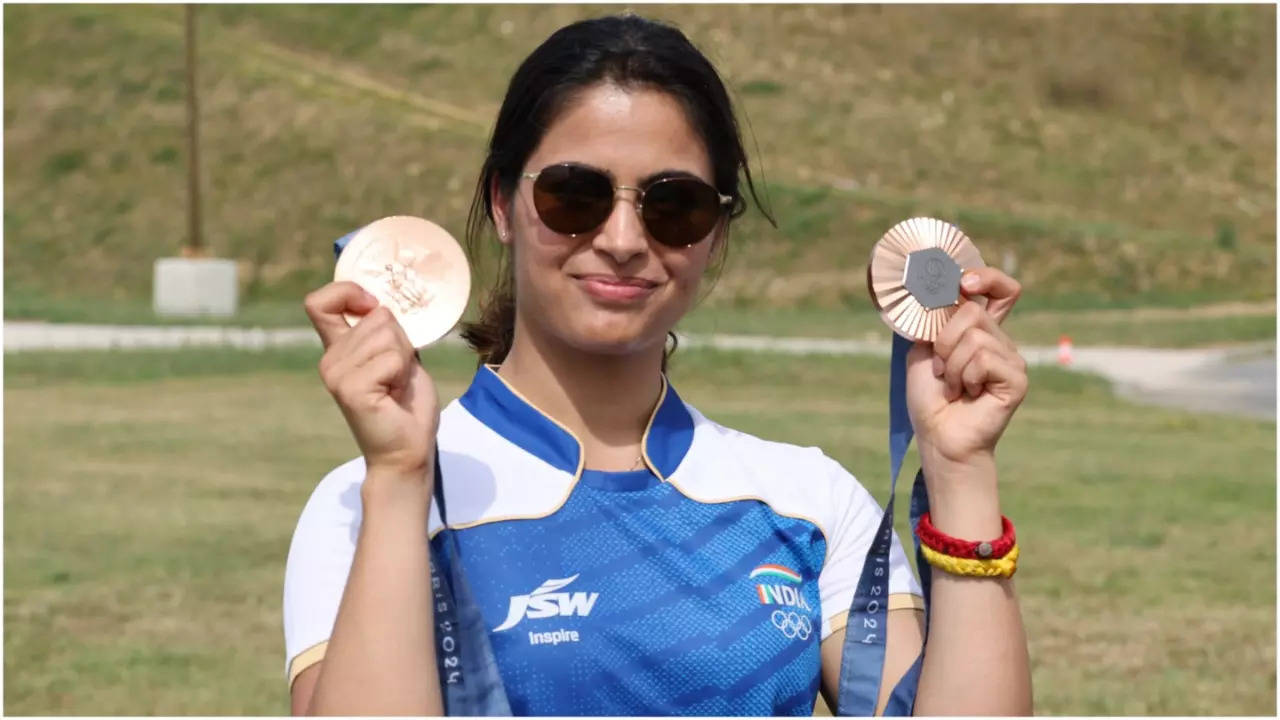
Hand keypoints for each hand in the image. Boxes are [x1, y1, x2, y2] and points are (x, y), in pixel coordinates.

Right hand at [304, 281, 439, 481]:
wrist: (407, 450)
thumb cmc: (405, 405)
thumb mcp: (399, 356)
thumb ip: (386, 331)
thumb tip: (384, 302)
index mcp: (338, 348)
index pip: (319, 302)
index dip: (348, 292)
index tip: (372, 306)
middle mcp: (330, 359)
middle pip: (379, 316)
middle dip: (402, 342)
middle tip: (398, 375)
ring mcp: (336, 374)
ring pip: (388, 335)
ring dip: (404, 359)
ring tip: (396, 385)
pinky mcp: (350, 388)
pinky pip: (392, 358)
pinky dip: (404, 374)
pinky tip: (395, 395)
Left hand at [905, 268, 1028, 471]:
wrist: (937, 435)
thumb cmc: (930, 396)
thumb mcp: (924, 348)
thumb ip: (936, 319)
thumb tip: (938, 288)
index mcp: (981, 331)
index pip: (1002, 290)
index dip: (987, 278)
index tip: (963, 283)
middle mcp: (1001, 342)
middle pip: (972, 312)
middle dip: (944, 342)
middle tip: (942, 370)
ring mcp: (1012, 360)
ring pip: (975, 338)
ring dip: (951, 365)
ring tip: (954, 386)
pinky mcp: (1017, 379)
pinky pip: (984, 359)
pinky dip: (965, 377)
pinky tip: (969, 393)